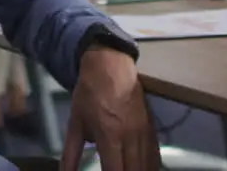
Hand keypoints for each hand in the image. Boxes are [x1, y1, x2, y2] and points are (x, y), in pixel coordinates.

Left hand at [61, 47, 158, 170]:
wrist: (110, 65)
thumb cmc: (90, 93)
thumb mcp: (75, 123)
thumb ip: (71, 154)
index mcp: (110, 135)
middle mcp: (131, 136)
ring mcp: (144, 131)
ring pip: (147, 165)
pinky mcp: (151, 126)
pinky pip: (155, 154)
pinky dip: (150, 166)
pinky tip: (144, 170)